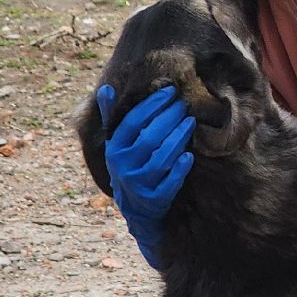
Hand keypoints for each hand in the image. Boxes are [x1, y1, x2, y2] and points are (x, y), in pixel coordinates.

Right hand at [95, 84, 194, 270]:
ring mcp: (139, 184)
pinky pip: (170, 181)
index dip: (152, 104)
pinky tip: (189, 155)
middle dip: (169, 118)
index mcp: (114, 149)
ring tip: (191, 122)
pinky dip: (180, 168)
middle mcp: (123, 166)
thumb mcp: (116, 143)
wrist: (134, 207)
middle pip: (149, 137)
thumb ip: (111, 117)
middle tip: (184, 104)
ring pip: (161, 158)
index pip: (133, 121)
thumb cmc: (128, 165)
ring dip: (178, 138)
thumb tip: (106, 88)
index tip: (170, 91)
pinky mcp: (154, 199)